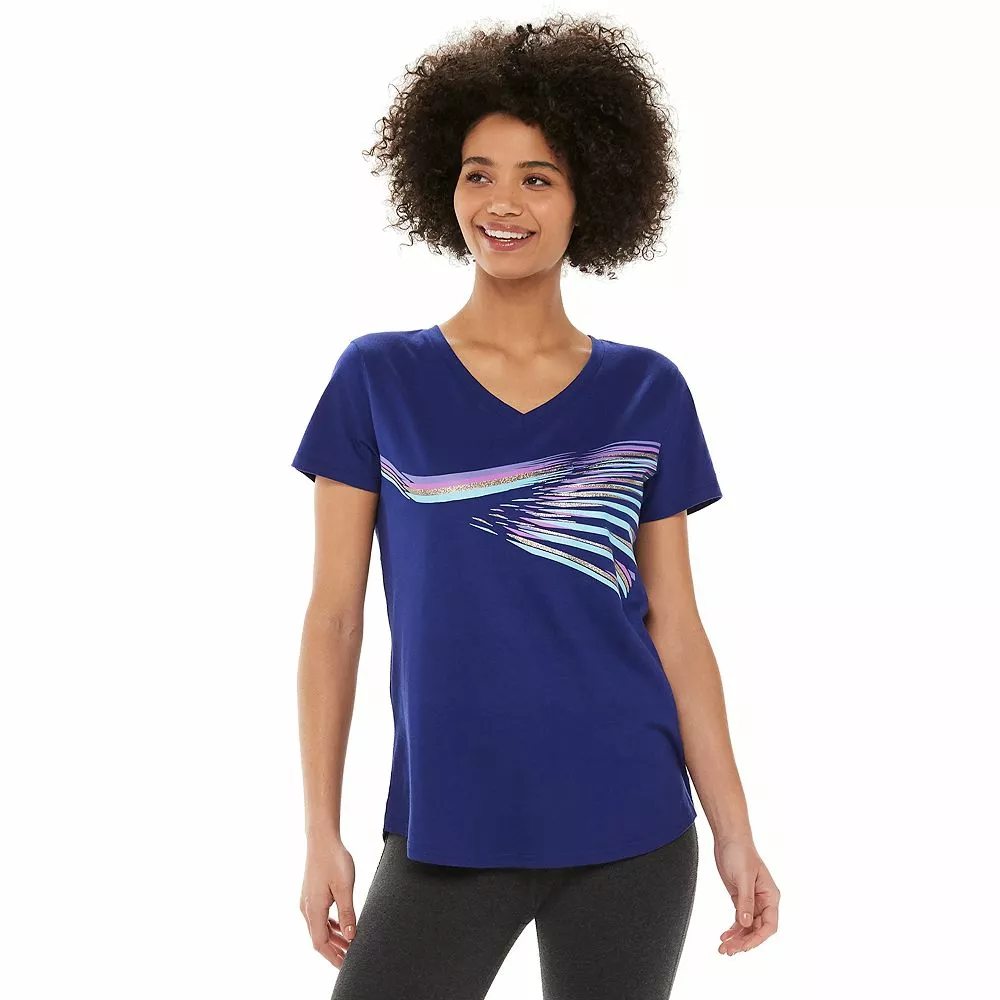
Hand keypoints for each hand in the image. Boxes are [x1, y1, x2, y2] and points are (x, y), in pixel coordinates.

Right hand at [300, 837, 358, 967]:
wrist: (322, 839)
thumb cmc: (334, 860)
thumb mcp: (345, 887)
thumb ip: (347, 913)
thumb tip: (350, 937)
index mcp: (314, 909)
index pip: (320, 943)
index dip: (333, 956)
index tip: (345, 965)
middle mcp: (307, 908)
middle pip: (318, 938)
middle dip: (334, 950)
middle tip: (350, 958)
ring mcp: (307, 901)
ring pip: (319, 928)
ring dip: (333, 938)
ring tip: (348, 945)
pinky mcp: (311, 894)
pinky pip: (319, 917)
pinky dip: (330, 926)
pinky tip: (341, 926)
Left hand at [713, 835, 778, 954]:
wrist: (728, 838)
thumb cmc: (740, 853)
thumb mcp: (743, 877)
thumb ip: (745, 901)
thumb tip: (745, 924)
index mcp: (770, 896)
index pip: (769, 925)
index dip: (758, 939)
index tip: (744, 947)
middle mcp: (764, 901)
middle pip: (756, 929)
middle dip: (744, 941)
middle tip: (728, 951)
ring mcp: (752, 901)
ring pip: (746, 927)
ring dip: (736, 938)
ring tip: (723, 949)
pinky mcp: (740, 899)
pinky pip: (739, 920)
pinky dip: (732, 929)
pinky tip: (724, 937)